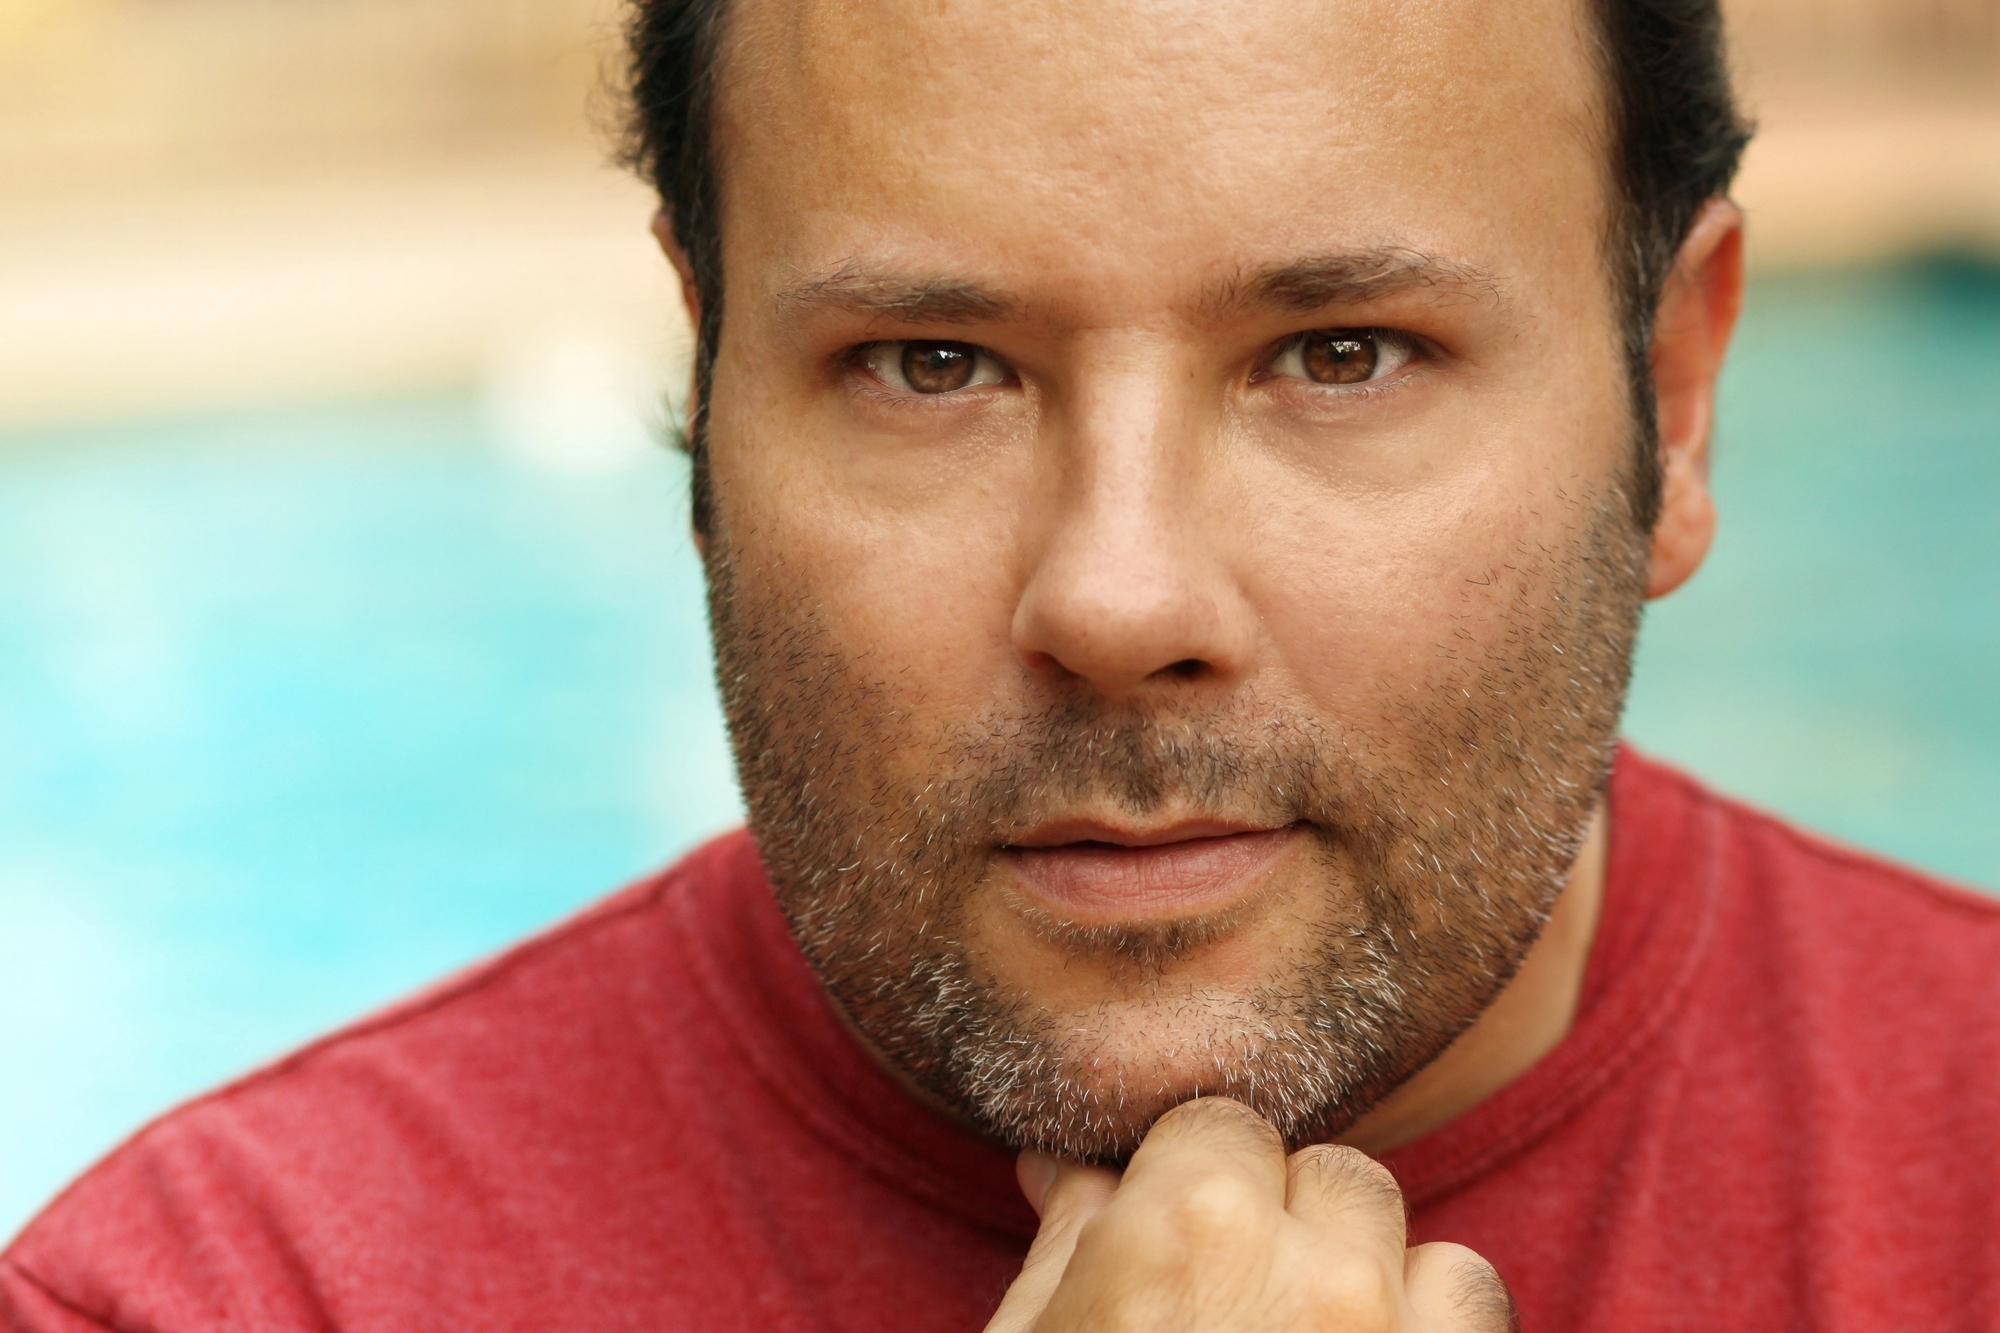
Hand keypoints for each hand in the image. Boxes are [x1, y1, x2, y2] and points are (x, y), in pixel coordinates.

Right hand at [985, 1098, 1514, 1331]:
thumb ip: (1068, 1243)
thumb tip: (1064, 1167)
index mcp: (1188, 1226)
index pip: (1218, 1127)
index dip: (1189, 1186)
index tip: (1172, 1245)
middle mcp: (1312, 1268)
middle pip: (1321, 1173)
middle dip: (1279, 1222)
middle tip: (1230, 1307)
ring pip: (1398, 1227)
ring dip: (1361, 1269)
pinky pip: (1473, 1294)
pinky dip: (1431, 1318)